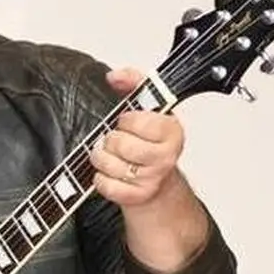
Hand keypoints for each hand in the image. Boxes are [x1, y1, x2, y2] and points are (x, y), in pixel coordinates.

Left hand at [89, 67, 185, 208]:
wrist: (158, 182)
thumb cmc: (150, 143)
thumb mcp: (148, 108)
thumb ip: (134, 83)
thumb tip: (115, 76)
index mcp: (172, 131)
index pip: (137, 121)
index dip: (126, 120)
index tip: (128, 121)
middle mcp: (166, 156)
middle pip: (119, 143)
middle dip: (110, 140)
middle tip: (116, 141)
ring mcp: (152, 178)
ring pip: (109, 163)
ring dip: (102, 159)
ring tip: (111, 156)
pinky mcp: (138, 196)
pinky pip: (105, 184)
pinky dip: (101, 179)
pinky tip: (112, 174)